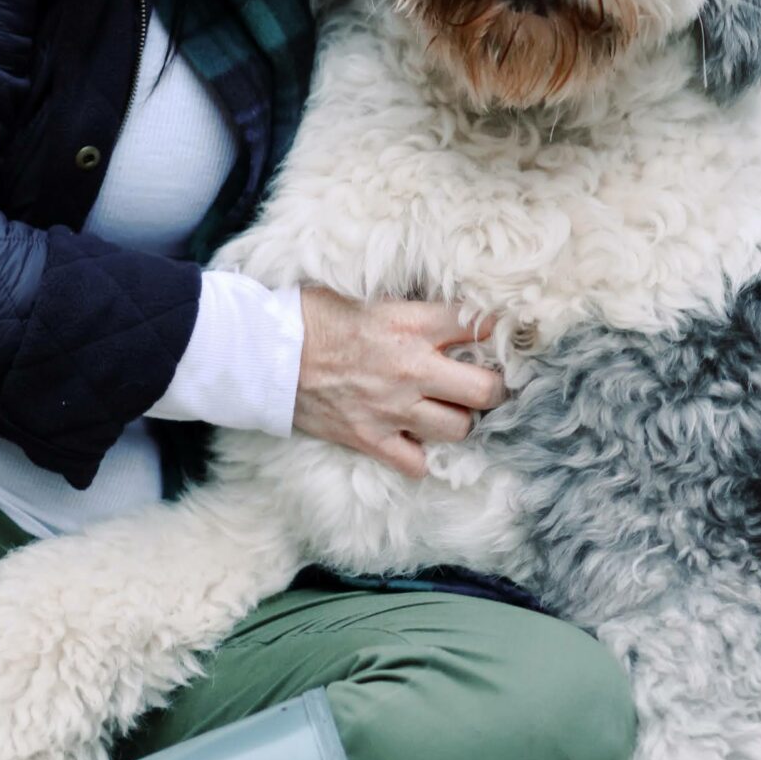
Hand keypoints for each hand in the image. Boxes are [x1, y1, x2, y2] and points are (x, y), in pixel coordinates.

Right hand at [293, 287, 506, 477]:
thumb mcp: (366, 296)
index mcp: (411, 324)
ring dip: (458, 419)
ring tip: (446, 409)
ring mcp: (392, 408)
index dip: (497, 329)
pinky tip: (414, 439)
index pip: (480, 325)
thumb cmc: (309, 315)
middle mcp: (411, 368)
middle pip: (486, 390)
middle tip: (481, 382)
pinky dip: (420, 456)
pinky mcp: (370, 439)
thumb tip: (444, 312)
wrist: (262, 351)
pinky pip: (417, 464)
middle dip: (491, 386)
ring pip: (460, 428)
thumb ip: (409, 308)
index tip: (498, 335)